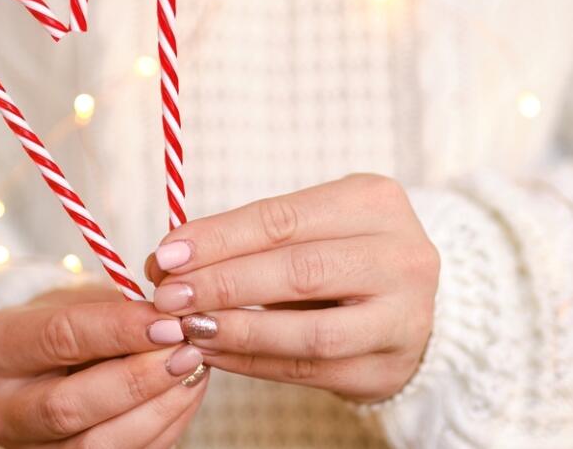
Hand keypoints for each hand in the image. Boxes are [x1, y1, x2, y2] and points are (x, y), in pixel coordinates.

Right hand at [0, 285, 208, 447]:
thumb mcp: (84, 300)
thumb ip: (120, 308)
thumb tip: (174, 320)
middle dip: (137, 380)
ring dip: (157, 409)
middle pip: (68, 406)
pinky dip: (163, 425)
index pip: (59, 338)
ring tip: (194, 372)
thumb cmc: (73, 321)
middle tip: (186, 353)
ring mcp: (31, 447)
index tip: (170, 323)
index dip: (120, 331)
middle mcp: (3, 408)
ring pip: (95, 444)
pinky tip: (187, 393)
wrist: (56, 360)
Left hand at [147, 174, 438, 401]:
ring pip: (311, 332)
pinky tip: (215, 352)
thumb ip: (249, 239)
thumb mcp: (310, 226)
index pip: (284, 219)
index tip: (166, 255)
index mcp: (376, 202)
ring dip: (238, 332)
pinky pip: (310, 370)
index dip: (220, 238)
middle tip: (168, 297)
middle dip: (223, 284)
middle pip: (300, 271)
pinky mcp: (388, 368)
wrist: (406, 304)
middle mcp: (401, 256)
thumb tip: (166, 260)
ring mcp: (404, 317)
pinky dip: (254, 362)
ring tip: (188, 329)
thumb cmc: (341, 254)